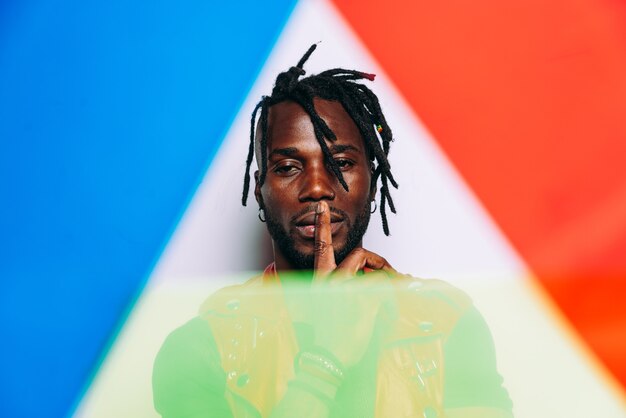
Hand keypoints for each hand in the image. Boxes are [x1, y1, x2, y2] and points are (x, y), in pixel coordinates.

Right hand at [305, 201, 396, 368]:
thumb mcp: (323, 308)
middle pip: (360, 256)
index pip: (321, 247)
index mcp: (319, 279)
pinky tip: (385, 318)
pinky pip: (386, 294)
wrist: (324, 358)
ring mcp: (349, 289)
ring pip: (377, 276)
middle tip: (391, 274)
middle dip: (378, 263)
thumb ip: (337, 291)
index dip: (321, 225)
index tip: (322, 208)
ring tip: (391, 301)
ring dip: (388, 288)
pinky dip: (390, 306)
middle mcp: (332, 279)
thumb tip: (359, 285)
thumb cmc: (323, 337)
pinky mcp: (366, 301)